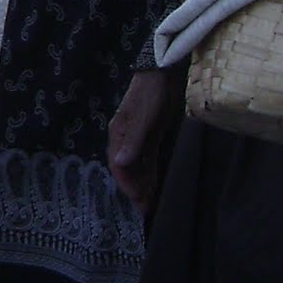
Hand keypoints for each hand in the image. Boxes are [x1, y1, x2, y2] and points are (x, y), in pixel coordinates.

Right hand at [108, 69, 175, 210]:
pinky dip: (150, 173)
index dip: (127, 184)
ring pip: (138, 167)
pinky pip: (148, 159)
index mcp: (119, 134)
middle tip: (145, 209)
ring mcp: (138, 138)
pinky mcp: (151, 136)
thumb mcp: (144, 117)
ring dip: (143, 184)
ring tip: (150, 203)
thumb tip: (120, 163)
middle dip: (135, 189)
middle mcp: (126, 139)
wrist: (162, 73)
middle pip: (128, 169)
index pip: (119, 166)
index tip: (137, 200)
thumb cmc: (151, 94)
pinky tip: (155, 184)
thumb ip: (134, 140)